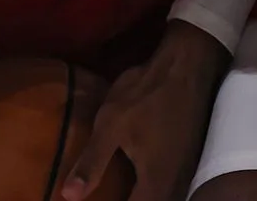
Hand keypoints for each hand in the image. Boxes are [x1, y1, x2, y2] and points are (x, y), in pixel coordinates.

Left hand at [61, 21, 231, 200]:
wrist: (185, 68)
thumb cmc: (144, 95)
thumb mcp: (110, 126)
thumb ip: (91, 163)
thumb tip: (68, 195)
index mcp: (156, 184)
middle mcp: (176, 187)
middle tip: (101, 197)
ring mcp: (186, 176)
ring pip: (162, 200)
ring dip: (139, 198)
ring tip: (114, 192)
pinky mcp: (188, 165)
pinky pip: (169, 190)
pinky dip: (149, 192)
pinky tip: (134, 186)